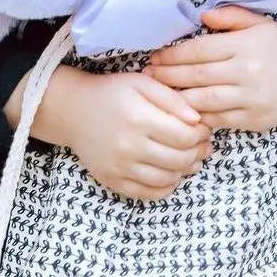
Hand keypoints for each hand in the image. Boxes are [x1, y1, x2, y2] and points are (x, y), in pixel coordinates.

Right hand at [65, 71, 213, 202]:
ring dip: (185, 170)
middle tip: (202, 144)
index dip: (201, 134)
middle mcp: (128, 146)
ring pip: (167, 179)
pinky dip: (166, 187)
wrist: (72, 112)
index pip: (184, 136)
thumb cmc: (111, 93)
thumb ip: (171, 98)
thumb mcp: (142, 83)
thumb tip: (197, 119)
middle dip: (197, 152)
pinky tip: (171, 173)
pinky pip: (148, 194)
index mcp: (138, 118)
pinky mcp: (112, 181)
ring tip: (189, 158)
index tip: (203, 128)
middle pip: (179, 159)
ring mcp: (119, 167)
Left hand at [142, 5, 276, 132]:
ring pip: (204, 100)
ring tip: (159, 95)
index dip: (173, 54)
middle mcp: (247, 72)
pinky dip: (199, 116)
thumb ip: (231, 16)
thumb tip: (201, 14)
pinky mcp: (254, 119)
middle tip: (147, 76)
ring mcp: (251, 98)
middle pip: (197, 76)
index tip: (155, 56)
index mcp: (245, 45)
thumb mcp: (260, 24)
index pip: (199, 50)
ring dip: (178, 99)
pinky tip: (184, 112)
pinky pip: (219, 120)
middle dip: (167, 76)